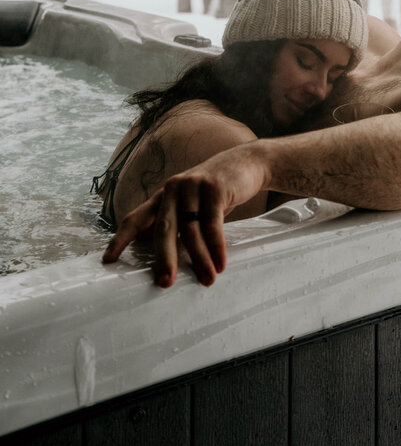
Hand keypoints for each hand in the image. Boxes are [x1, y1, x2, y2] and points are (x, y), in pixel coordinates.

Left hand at [102, 142, 268, 287]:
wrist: (247, 162)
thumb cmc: (215, 191)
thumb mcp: (190, 203)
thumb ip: (175, 222)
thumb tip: (159, 257)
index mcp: (162, 196)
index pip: (135, 217)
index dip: (120, 238)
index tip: (108, 260)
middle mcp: (173, 189)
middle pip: (163, 228)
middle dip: (164, 258)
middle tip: (165, 283)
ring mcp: (194, 186)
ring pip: (191, 229)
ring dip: (199, 258)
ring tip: (207, 279)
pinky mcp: (215, 188)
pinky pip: (213, 223)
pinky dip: (217, 246)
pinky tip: (220, 263)